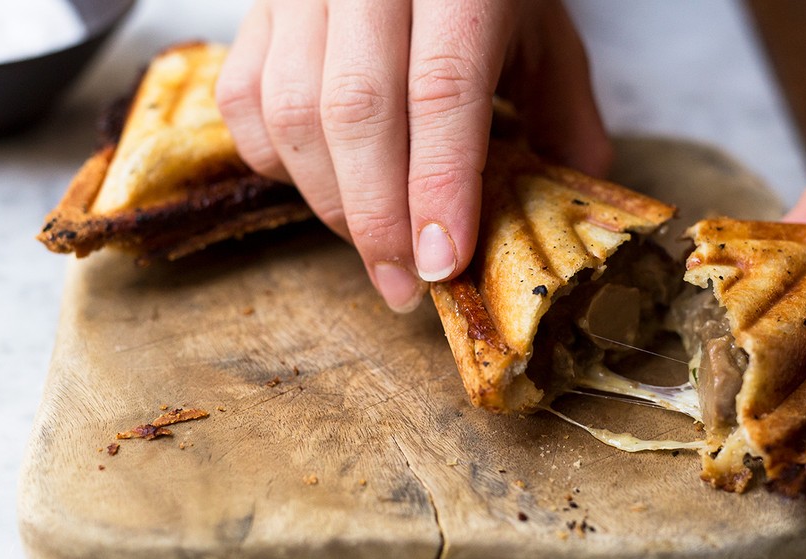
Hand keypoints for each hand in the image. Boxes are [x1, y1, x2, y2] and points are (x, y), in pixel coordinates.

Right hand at [217, 0, 611, 311]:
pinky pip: (244, 103)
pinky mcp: (257, 11)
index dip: (439, 185)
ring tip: (373, 246)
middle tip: (402, 285)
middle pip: (356, 111)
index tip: (441, 262)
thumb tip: (559, 217)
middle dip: (377, 218)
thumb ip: (561, 121)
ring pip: (292, 112)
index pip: (441, 89)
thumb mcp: (544, 40)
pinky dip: (279, 164)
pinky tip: (325, 184)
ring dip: (329, 202)